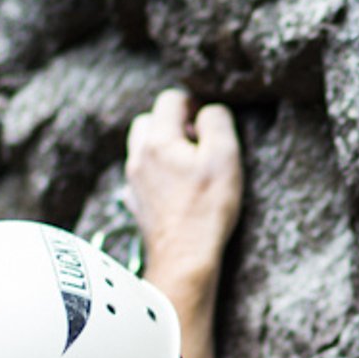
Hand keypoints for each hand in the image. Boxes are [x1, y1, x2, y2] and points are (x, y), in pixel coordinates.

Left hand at [126, 89, 242, 308]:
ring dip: (163, 148)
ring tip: (188, 166)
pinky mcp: (135, 202)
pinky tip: (176, 189)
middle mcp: (139, 155)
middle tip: (198, 144)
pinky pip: (141, 174)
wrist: (184, 257)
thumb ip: (217, 122)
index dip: (193, 104)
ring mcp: (134, 180)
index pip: (170, 100)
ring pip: (142, 147)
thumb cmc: (206, 208)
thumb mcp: (225, 157)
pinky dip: (156, 172)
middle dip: (173, 124)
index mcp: (159, 140)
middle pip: (149, 121)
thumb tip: (210, 111)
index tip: (208, 123)